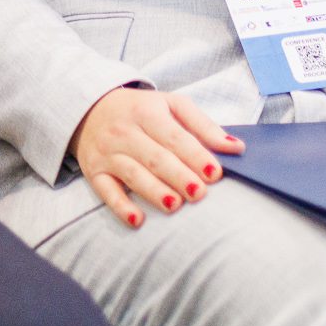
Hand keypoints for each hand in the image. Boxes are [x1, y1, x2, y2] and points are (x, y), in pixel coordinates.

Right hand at [69, 88, 242, 227]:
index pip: (173, 136)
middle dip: (178, 176)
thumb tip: (237, 148)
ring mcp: (107, 152)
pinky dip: (120, 206)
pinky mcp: (94, 171)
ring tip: (175, 204)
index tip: (215, 173)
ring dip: (153, 191)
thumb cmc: (140, 110)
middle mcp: (124, 132)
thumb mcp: (171, 105)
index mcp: (146, 112)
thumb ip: (204, 126)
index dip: (195, 155)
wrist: (89, 107)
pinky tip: (137, 220)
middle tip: (200, 193)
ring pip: (132, 174)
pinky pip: (106, 191)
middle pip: (154, 157)